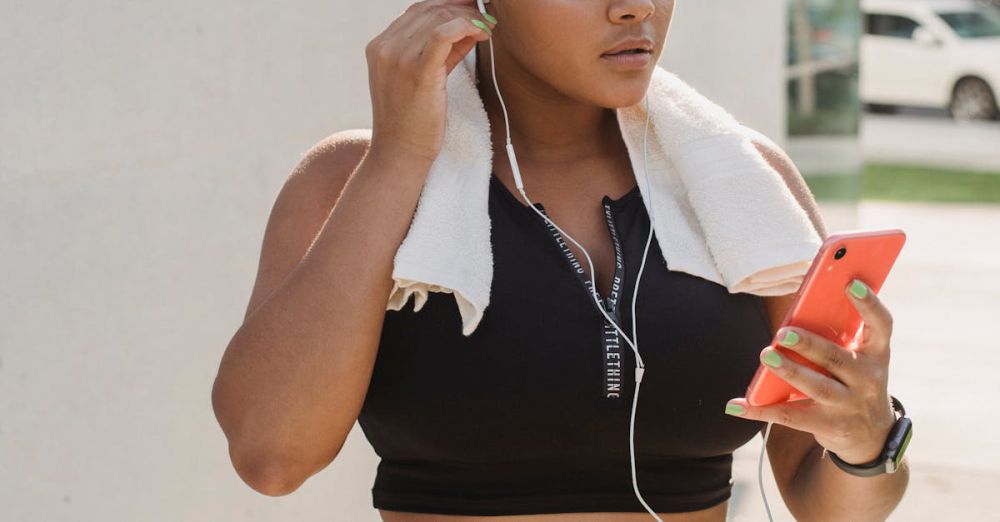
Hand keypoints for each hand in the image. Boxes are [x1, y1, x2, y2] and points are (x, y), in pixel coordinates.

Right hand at [365, 0, 496, 164]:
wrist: (399, 154)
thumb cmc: (412, 121)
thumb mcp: (421, 79)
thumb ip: (441, 52)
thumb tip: (468, 29)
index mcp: (379, 46)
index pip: (417, 10)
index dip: (448, 6)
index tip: (472, 10)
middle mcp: (385, 47)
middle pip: (429, 10)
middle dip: (462, 9)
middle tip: (486, 16)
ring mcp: (397, 58)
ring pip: (439, 18)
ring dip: (469, 18)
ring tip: (488, 28)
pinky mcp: (417, 72)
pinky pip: (443, 34)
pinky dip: (466, 26)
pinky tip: (482, 33)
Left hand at [726, 279, 897, 464]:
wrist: (872, 434)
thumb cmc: (855, 381)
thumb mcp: (859, 358)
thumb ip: (838, 335)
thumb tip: (798, 309)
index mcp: (876, 354)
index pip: (880, 325)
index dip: (868, 303)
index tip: (850, 282)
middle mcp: (867, 379)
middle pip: (836, 358)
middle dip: (809, 344)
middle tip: (783, 332)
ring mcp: (848, 405)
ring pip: (816, 386)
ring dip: (789, 371)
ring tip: (766, 355)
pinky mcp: (827, 426)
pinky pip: (789, 416)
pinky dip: (759, 409)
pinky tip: (736, 404)